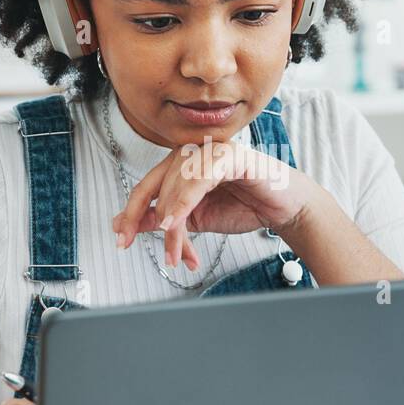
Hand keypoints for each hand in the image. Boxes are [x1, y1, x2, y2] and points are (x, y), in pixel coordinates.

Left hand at [111, 139, 319, 269]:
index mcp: (180, 166)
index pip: (146, 187)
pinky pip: (198, 178)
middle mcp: (191, 153)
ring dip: (173, 223)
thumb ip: (163, 217)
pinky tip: (177, 222)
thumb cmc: (244, 206)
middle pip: (158, 188)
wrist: (282, 209)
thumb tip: (125, 223)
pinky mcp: (229, 155)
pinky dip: (184, 201)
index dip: (131, 213)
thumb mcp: (195, 218)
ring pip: (176, 186)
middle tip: (165, 254)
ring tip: (178, 250)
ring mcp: (210, 150)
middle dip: (156, 225)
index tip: (121, 239)